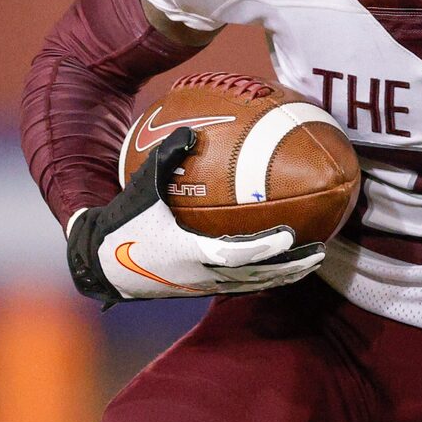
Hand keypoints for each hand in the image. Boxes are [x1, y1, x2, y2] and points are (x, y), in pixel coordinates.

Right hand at [64, 127, 324, 307]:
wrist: (101, 265)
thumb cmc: (122, 223)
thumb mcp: (141, 188)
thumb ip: (165, 158)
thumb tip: (191, 130)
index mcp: (187, 252)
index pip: (234, 254)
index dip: (265, 248)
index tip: (290, 234)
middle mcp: (199, 275)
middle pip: (255, 277)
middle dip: (288, 267)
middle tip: (319, 252)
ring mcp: (201, 287)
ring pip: (252, 286)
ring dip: (283, 276)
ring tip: (313, 260)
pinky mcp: (199, 291)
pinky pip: (240, 287)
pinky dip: (265, 278)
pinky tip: (283, 265)